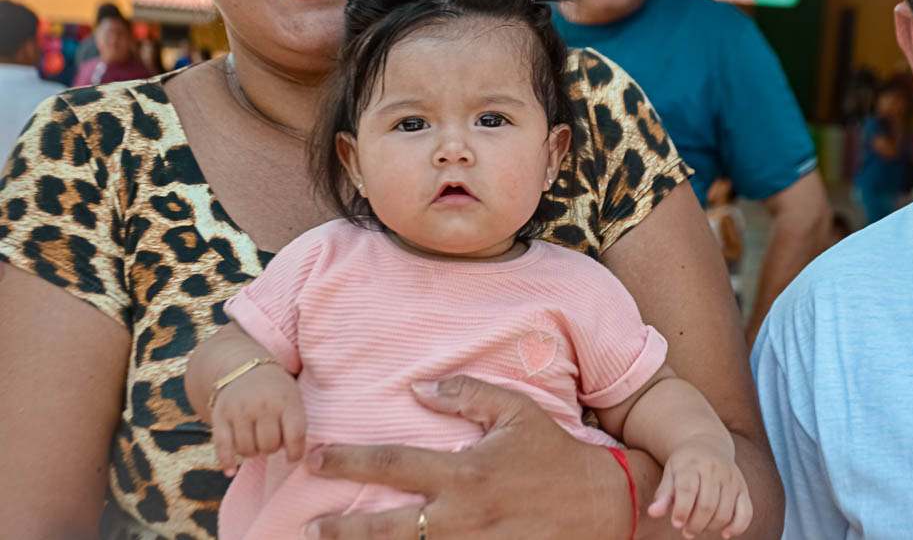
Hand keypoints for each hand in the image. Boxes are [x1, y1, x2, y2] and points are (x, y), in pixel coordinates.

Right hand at [210, 363, 306, 476]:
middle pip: (269, 445)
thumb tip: (294, 458)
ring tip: (256, 440)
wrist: (245, 368)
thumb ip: (296, 423)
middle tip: (271, 439)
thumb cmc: (276, 390)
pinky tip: (231, 472)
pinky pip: (222, 446)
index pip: (295, 435)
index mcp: (286, 400)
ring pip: (247, 450)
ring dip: (253, 452)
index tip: (292, 457)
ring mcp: (240, 410)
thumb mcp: (293, 397)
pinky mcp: (220, 415)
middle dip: (272, 448)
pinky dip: (227, 462)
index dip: (295, 453)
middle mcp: (263, 404)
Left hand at [302, 376, 633, 539]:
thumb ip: (468, 394)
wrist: (600, 505)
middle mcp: (461, 516)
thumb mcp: (516, 412)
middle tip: (310, 528)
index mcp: (464, 473)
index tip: (316, 459)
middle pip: (388, 528)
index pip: (394, 465)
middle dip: (344, 530)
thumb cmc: (555, 454)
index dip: (350, 462)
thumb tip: (421, 387)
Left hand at [648, 435, 751, 538]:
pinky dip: (738, 527)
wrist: (708, 444)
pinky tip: (725, 534)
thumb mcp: (670, 472)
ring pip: (725, 512)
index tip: (676, 523)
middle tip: (686, 531)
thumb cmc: (684, 464)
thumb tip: (652, 513)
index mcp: (692, 464)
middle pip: (707, 504)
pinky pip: (746, 512)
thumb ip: (663, 494)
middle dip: (695, 524)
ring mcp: (731, 479)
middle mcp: (714, 470)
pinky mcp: (743, 488)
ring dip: (711, 527)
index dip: (682, 510)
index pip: (688, 489)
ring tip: (698, 528)